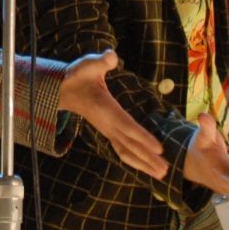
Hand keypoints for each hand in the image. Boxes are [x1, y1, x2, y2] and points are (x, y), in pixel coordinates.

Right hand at [57, 50, 169, 179]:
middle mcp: (108, 124)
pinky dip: (135, 160)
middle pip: (130, 145)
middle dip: (148, 158)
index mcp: (106, 110)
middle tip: (166, 171)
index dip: (143, 137)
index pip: (127, 126)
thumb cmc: (77, 76)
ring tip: (161, 174)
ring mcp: (108, 130)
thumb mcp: (88, 65)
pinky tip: (146, 167)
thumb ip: (101, 61)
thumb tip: (111, 55)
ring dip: (144, 164)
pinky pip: (123, 149)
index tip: (159, 149)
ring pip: (127, 151)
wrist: (62, 91)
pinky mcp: (108, 132)